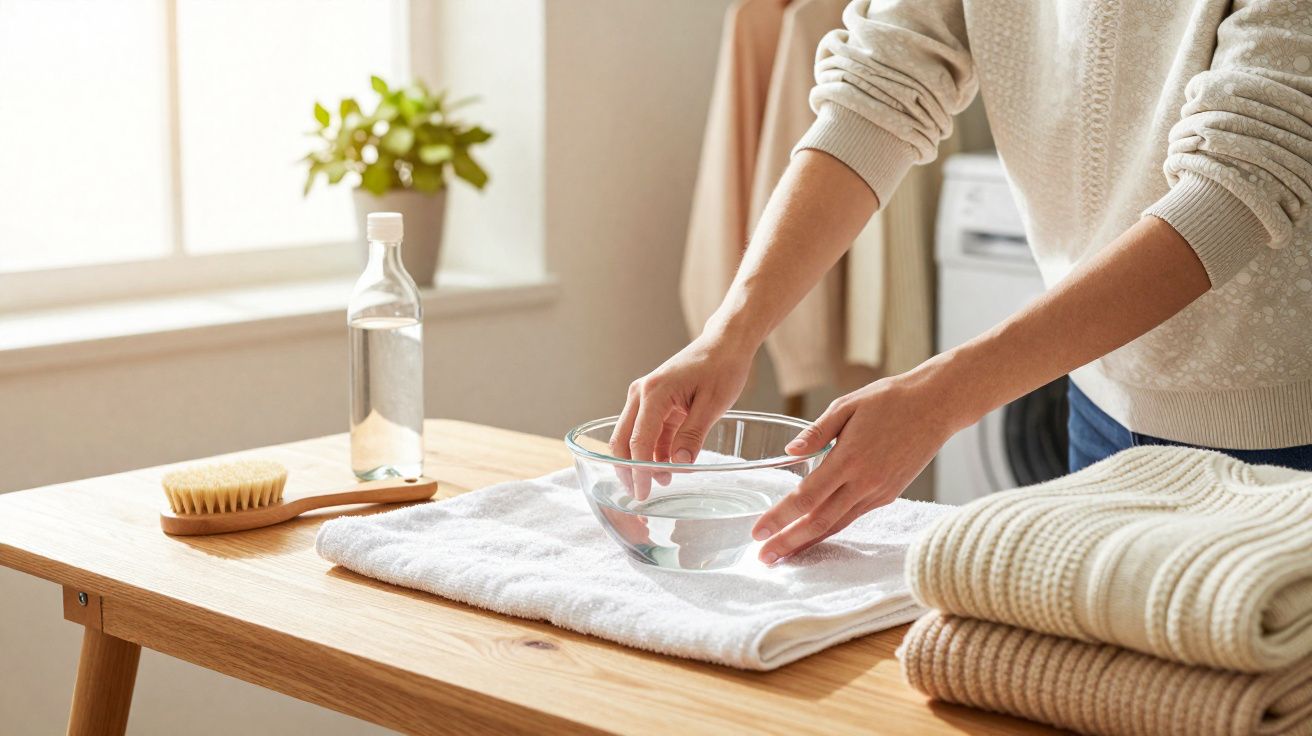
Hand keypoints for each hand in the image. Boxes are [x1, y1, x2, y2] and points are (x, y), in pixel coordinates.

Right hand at [609, 335, 753, 498]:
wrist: (726, 344)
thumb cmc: (722, 368)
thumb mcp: (713, 404)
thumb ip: (693, 435)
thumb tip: (678, 465)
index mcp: (653, 393)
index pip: (638, 441)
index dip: (639, 471)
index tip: (643, 493)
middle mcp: (641, 394)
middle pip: (622, 440)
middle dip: (628, 470)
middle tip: (641, 496)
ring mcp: (645, 397)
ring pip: (632, 437)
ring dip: (643, 461)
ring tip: (663, 482)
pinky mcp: (655, 402)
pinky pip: (648, 432)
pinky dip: (654, 451)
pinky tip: (669, 466)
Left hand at [751, 368, 964, 563]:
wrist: (936, 406)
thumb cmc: (889, 399)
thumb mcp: (847, 405)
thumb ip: (816, 432)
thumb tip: (788, 452)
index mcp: (849, 458)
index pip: (806, 497)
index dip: (780, 518)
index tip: (758, 532)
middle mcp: (864, 482)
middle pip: (819, 521)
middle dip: (789, 542)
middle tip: (763, 558)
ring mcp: (878, 492)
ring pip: (837, 525)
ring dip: (808, 543)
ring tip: (783, 555)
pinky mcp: (889, 494)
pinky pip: (853, 517)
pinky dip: (831, 530)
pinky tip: (814, 536)